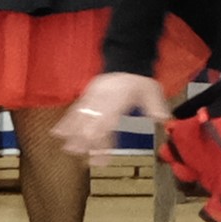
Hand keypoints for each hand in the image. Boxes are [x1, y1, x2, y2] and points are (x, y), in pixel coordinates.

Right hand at [53, 71, 173, 157]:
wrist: (126, 60)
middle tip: (82, 161)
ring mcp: (91, 96)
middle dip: (85, 142)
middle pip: (90, 121)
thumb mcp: (153, 91)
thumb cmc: (139, 82)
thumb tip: (163, 120)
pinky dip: (65, 121)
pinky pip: (74, 109)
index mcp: (118, 98)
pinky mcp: (86, 96)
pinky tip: (57, 133)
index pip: (108, 121)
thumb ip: (156, 107)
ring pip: (80, 116)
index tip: (102, 158)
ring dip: (72, 134)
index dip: (103, 140)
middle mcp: (102, 98)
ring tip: (67, 150)